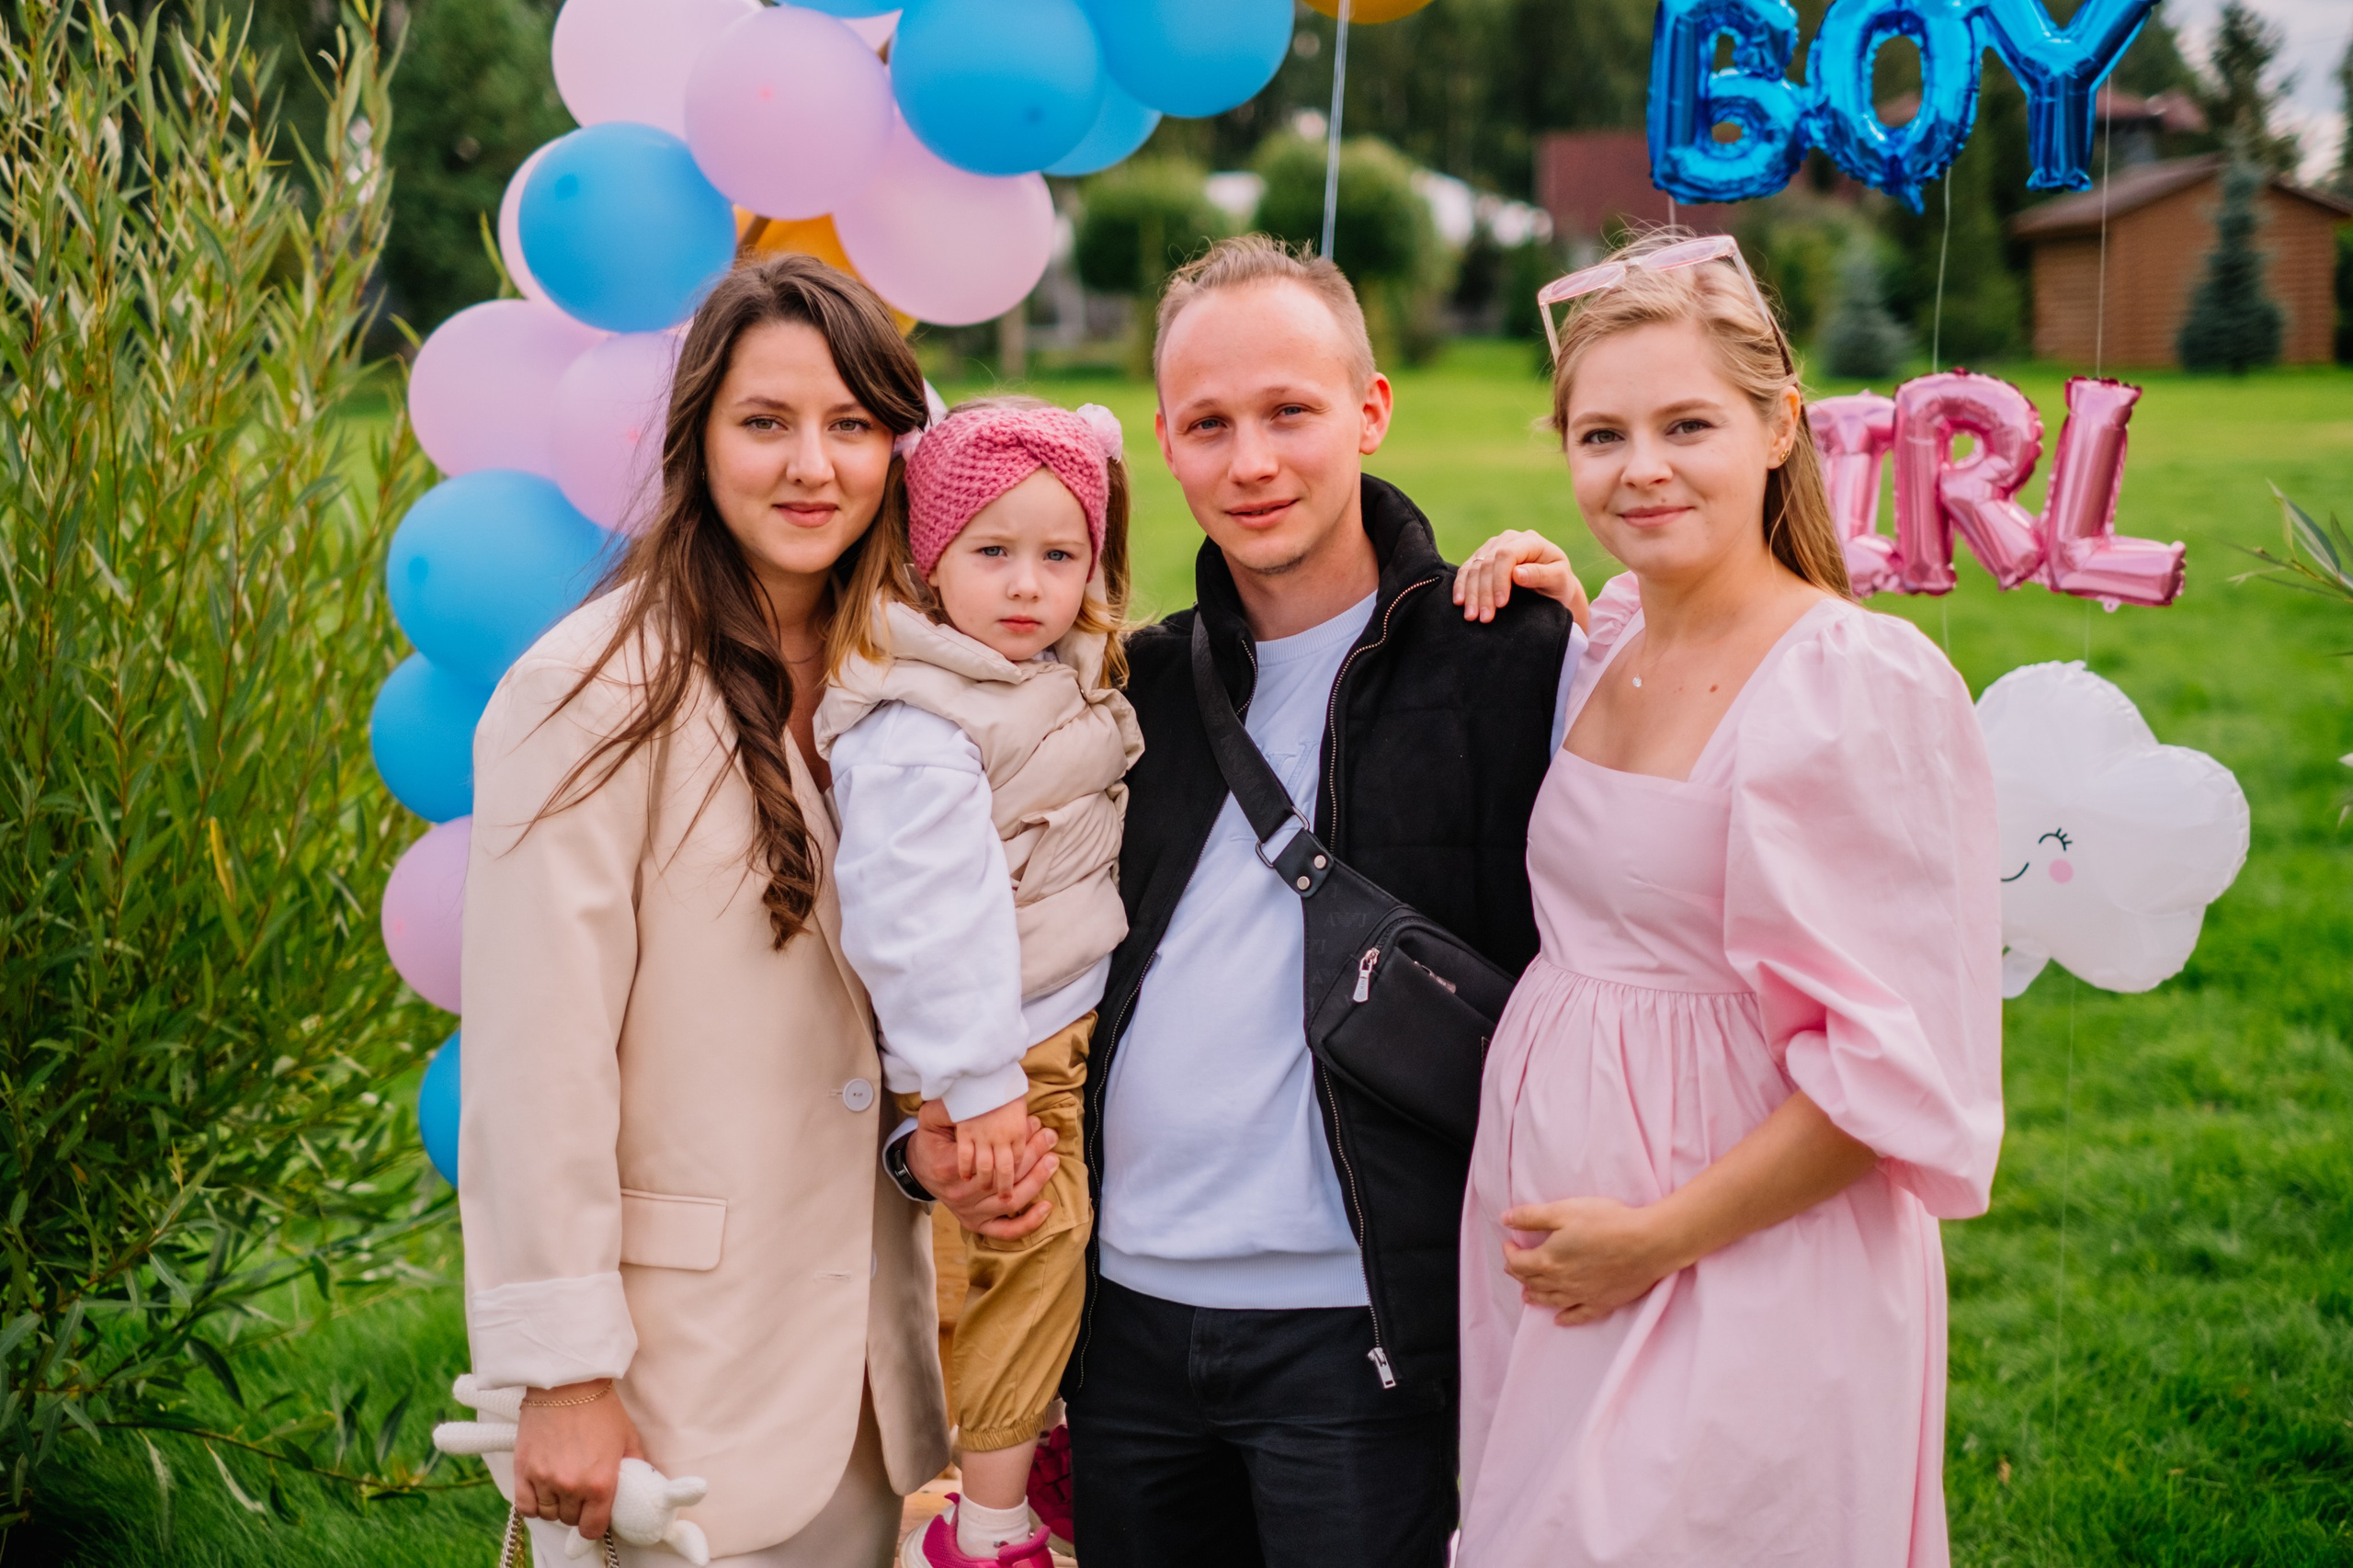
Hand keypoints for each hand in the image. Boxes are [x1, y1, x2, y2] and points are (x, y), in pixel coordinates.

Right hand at [512, 1381, 643, 1541]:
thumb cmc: (601, 1407)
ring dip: (556, 1505)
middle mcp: (572, 1486)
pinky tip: (542, 1491)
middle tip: (580, 1492)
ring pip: (548, 1513)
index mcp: (601, 1483)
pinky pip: (525, 1506)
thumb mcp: (628, 1438)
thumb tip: (640, 1486)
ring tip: (562, 1487)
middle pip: (570, 1519)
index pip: (593, 1528)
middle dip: (577, 1509)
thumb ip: (634, 1468)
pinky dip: (533, 1504)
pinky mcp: (523, 1470)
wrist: (568, 1382)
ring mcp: (545, 1479)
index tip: (594, 1517)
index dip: (595, 1525)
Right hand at [908, 1097, 1057, 1241]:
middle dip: (1032, 1155)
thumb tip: (969, 1103)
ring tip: (1052, 1160)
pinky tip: (1047, 1207)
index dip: (1016, 1139)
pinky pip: (1004, 1231)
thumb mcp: (931, 1119)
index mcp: (949, 1167)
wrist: (920, 1170)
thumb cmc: (931, 1142)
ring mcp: (969, 1212)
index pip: (990, 1156)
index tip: (1032, 1122)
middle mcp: (960, 1194)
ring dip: (1036, 1180)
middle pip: (1004, 1177)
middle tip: (1048, 1137)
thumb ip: (948, 1110)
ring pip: (1010, 1200)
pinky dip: (1027, 1223)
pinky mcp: (975, 1224)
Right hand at [1455, 530, 1588, 629]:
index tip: (1500, 604)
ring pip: (1474, 567)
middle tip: (1484, 617)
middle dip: (1484, 592)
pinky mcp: (1481, 557)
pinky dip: (1461, 586)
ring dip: (1470, 593)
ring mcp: (1493, 547)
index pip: (1506, 555)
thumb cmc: (1558, 583)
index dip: (1500, 579)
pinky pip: (1466, 570)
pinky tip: (1459, 602)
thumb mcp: (1558, 580)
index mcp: (1530, 540)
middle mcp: (1508, 539)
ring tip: (1471, 616)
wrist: (1551, 586)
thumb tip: (1517, 573)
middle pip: (1487, 562)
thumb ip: (1540, 575)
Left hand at [1499, 1197, 1684, 1326]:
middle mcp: (1561, 1282)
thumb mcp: (1564, 1211)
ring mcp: (1582, 1295)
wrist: (1647, 1243)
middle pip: (1532, 1282)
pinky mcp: (1602, 1302)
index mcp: (1549, 1259)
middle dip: (1519, 1274)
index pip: (1518, 1262)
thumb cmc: (1606, 1222)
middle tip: (1514, 1268)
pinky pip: (1578, 1315)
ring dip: (1536, 1297)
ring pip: (1551, 1300)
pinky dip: (1566, 1318)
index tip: (1509, 1243)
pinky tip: (1559, 1320)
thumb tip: (1505, 1219)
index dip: (1509, 1253)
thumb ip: (1532, 1217)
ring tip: (1527, 1296)